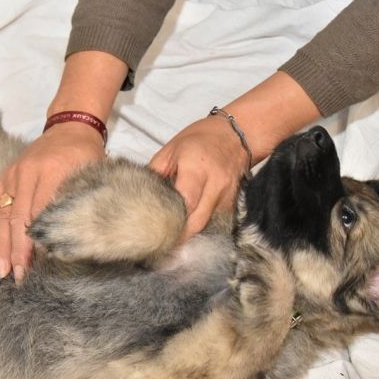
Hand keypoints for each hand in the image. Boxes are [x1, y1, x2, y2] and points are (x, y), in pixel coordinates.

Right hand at [0, 122, 105, 282]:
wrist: (71, 128)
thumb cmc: (86, 155)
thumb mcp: (91, 174)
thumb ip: (79, 200)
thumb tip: (71, 237)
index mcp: (53, 172)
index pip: (41, 214)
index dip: (38, 241)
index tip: (38, 266)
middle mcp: (28, 174)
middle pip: (19, 219)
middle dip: (18, 251)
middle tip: (18, 276)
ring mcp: (13, 175)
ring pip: (4, 215)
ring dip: (1, 244)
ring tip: (2, 270)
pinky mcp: (5, 176)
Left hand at [148, 115, 249, 239]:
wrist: (237, 135)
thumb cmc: (200, 139)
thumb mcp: (170, 150)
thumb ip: (156, 173)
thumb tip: (142, 196)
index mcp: (196, 168)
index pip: (185, 203)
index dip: (171, 220)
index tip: (156, 231)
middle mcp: (216, 184)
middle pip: (197, 221)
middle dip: (179, 235)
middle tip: (162, 243)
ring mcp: (228, 195)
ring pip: (207, 224)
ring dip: (190, 231)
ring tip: (173, 236)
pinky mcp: (234, 203)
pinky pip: (215, 220)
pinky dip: (201, 224)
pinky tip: (190, 225)